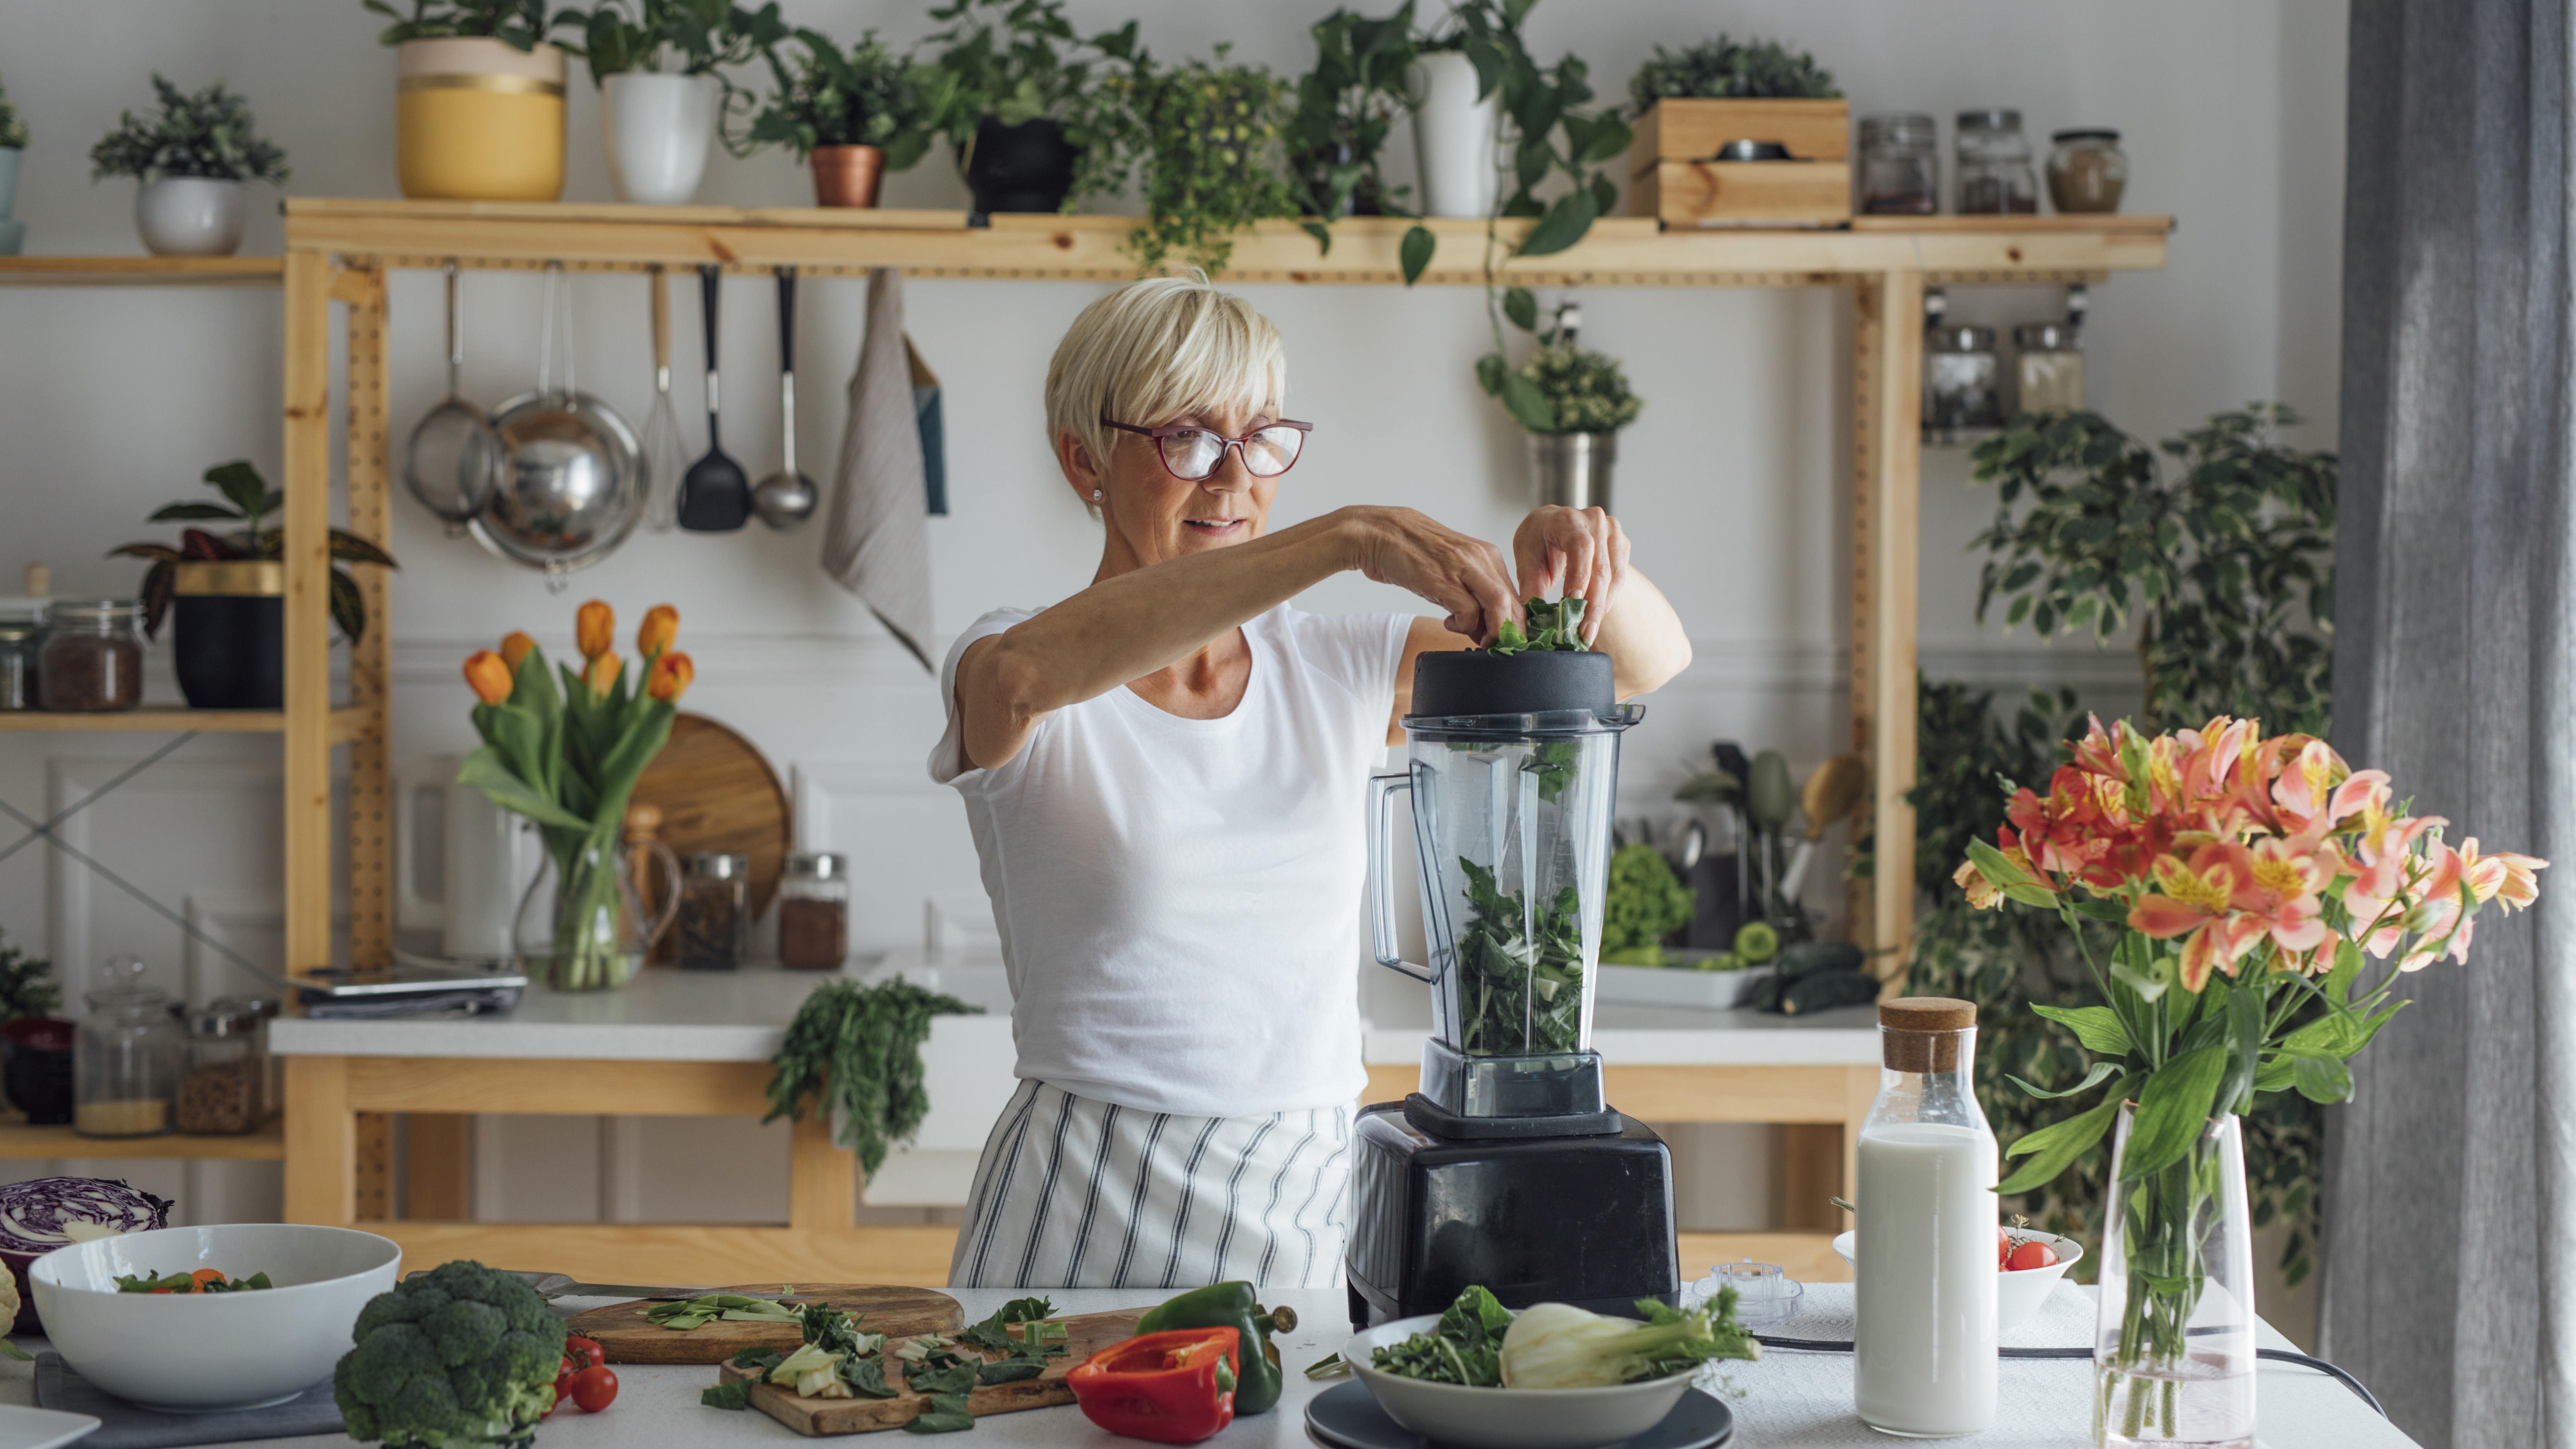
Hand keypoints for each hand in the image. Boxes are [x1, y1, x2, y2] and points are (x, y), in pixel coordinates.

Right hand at [1344, 506, 1521, 644]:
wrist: (1379, 533)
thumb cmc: (1412, 554)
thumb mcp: (1450, 571)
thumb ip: (1470, 596)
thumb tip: (1485, 631)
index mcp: (1486, 556)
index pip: (1516, 596)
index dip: (1515, 625)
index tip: (1506, 642)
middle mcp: (1480, 558)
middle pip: (1514, 602)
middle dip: (1511, 633)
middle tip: (1497, 649)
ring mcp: (1462, 567)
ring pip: (1500, 605)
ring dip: (1495, 632)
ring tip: (1480, 642)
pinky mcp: (1443, 579)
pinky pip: (1469, 612)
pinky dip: (1464, 626)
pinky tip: (1449, 624)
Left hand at [1513, 506, 1629, 644]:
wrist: (1551, 526)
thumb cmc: (1538, 541)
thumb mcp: (1527, 561)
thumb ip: (1531, 588)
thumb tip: (1532, 621)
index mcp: (1567, 520)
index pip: (1580, 546)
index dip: (1579, 576)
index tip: (1573, 604)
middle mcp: (1594, 520)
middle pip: (1600, 566)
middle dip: (1592, 604)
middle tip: (1584, 633)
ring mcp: (1612, 531)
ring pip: (1615, 575)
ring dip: (1602, 606)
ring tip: (1589, 632)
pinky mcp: (1622, 544)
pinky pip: (1620, 576)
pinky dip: (1608, 599)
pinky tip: (1596, 617)